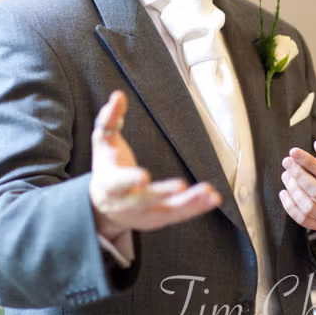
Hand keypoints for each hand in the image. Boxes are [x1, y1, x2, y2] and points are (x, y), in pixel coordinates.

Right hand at [89, 91, 221, 239]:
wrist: (103, 204)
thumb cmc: (106, 166)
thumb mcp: (103, 141)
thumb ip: (109, 119)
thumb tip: (118, 95)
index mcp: (110, 184)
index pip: (119, 183)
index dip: (129, 180)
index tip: (143, 176)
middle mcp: (126, 203)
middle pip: (145, 200)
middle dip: (163, 193)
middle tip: (181, 186)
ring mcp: (144, 214)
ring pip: (167, 210)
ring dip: (189, 203)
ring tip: (208, 193)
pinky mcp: (159, 219)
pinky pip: (179, 215)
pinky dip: (197, 208)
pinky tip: (213, 199)